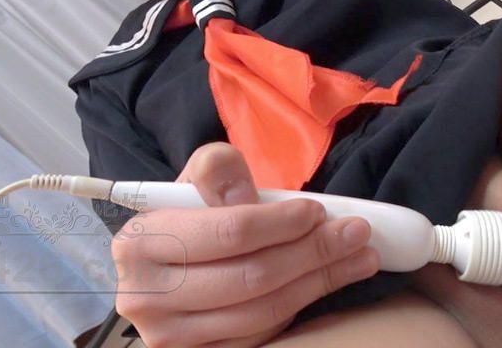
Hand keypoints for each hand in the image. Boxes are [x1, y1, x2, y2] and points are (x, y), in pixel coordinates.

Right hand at [110, 142, 378, 346]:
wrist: (164, 268)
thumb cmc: (190, 218)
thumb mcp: (196, 182)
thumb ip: (217, 171)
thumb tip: (245, 196)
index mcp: (140, 244)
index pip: (228, 232)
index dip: (281, 222)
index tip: (319, 211)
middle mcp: (144, 297)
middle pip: (252, 277)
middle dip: (315, 252)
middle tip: (357, 233)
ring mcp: (168, 337)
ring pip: (263, 310)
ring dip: (321, 281)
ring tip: (360, 257)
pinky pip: (261, 334)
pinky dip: (299, 306)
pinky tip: (325, 281)